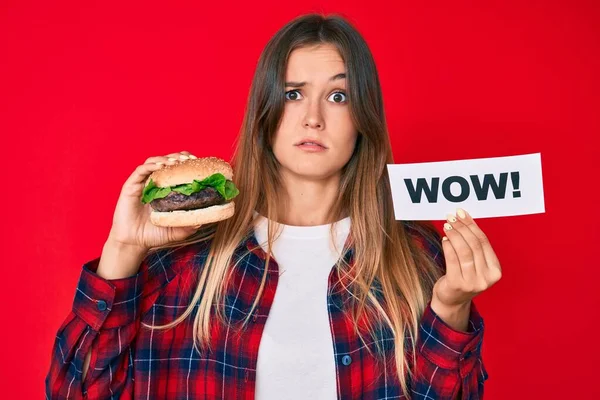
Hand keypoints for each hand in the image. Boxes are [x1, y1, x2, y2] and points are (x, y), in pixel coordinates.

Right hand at [108, 150, 203, 251]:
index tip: (198, 162)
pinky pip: (140, 170)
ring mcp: (142, 183)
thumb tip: (204, 219)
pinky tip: (160, 166)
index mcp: (167, 189)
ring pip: (154, 162)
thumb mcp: (177, 230)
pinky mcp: (131, 186)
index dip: (187, 163)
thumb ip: (189, 225)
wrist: (134, 243)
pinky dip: (151, 165)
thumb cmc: (155, 235)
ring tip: (176, 161)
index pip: (178, 169)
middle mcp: (155, 183)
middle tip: (189, 159)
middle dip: (179, 157)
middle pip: (167, 161)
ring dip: (166, 158)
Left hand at [431, 208, 501, 329]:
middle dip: (462, 227)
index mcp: (495, 271)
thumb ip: (473, 245)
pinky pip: (453, 259)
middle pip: (474, 245)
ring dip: (454, 234)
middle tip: (451, 217)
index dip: (472, 225)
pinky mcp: (458, 284)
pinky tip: (444, 239)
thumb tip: (464, 217)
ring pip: (464, 251)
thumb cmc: (463, 277)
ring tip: (447, 225)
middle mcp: (487, 278)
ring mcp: (473, 283)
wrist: (452, 301)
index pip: (484, 242)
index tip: (462, 214)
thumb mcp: (475, 264)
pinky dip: (448, 246)